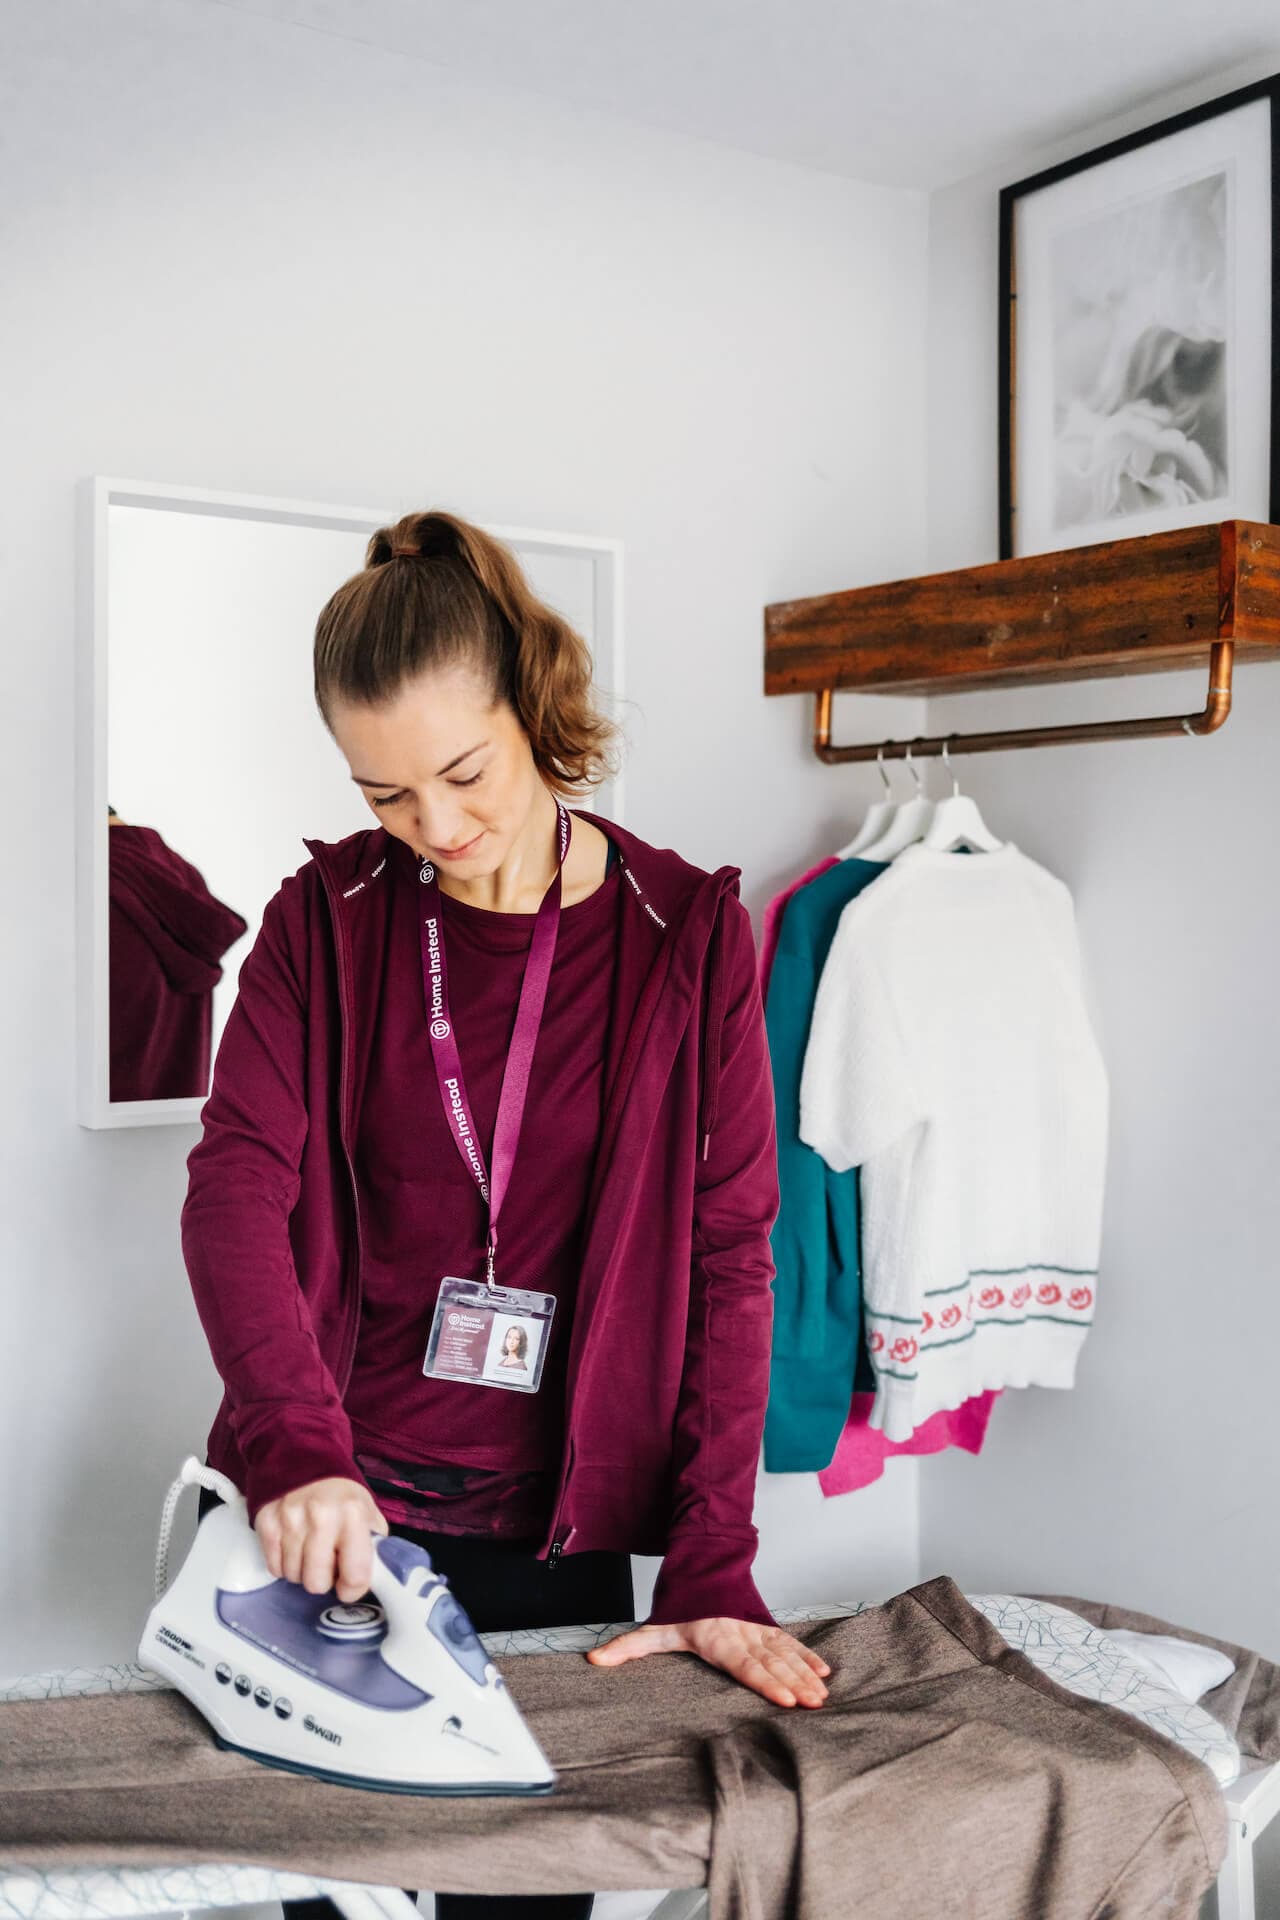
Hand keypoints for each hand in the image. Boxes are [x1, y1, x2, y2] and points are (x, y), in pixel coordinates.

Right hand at [255, 1477, 388, 1603]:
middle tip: (327, 1563)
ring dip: (302, 1571)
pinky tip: (293, 1546)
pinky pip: (274, 1568)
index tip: (348, 1584)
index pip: (355, 1574)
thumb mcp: (368, 1511)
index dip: (352, 1588)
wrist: (303, 1456)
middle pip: (316, 1583)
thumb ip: (374, 1545)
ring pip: (294, 1577)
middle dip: (323, 1580)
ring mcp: (290, 1520)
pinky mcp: (267, 1523)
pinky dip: (284, 1564)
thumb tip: (378, 1576)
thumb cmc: (340, 1493)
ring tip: (310, 1550)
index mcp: (353, 1515)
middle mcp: (321, 1517)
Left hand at [586, 1617, 830, 1707]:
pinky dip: (808, 1656)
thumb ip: (626, 1646)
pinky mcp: (765, 1626)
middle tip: (814, 1704)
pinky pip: (789, 1642)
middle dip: (794, 1683)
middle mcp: (741, 1633)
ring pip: (784, 1653)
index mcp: (717, 1638)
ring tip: (822, 1694)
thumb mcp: (653, 1627)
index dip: (765, 1682)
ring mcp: (756, 1628)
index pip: (744, 1664)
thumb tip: (594, 1660)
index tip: (785, 1699)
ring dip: (805, 1673)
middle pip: (771, 1662)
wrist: (701, 1564)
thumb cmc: (680, 1602)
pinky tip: (824, 1672)